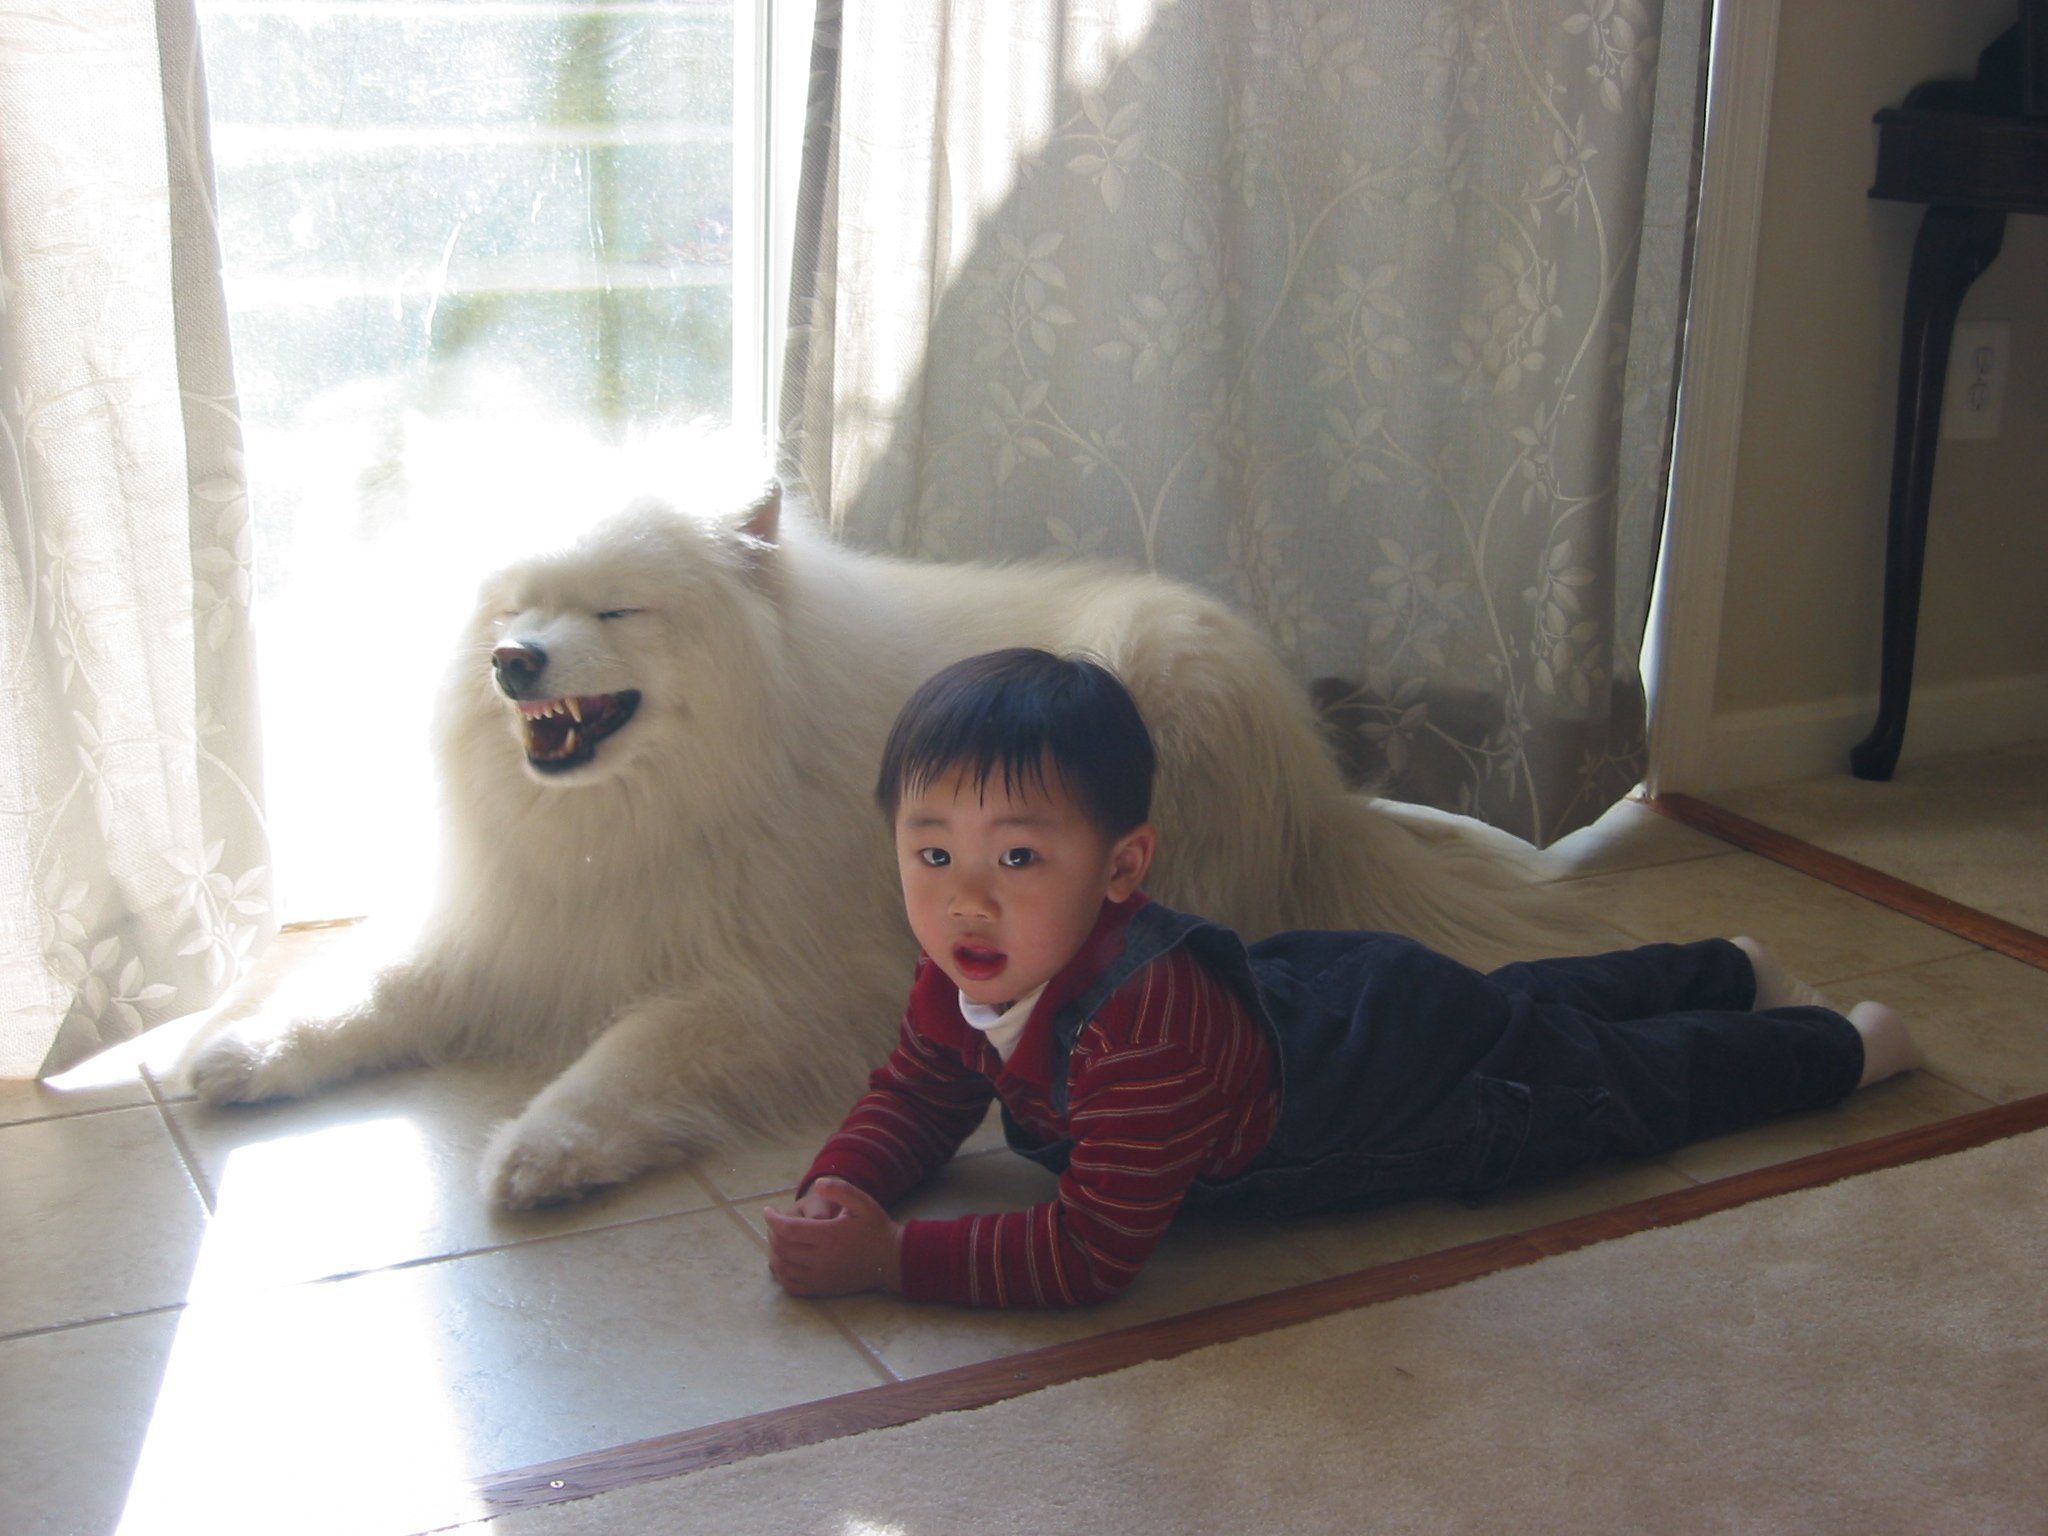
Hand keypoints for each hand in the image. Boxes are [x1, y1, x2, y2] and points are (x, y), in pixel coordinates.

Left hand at [763, 1177, 903, 1297]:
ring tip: (776, 1240)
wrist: (891, 1261)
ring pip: (783, 1267)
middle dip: (771, 1233)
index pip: (788, 1229)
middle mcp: (822, 1259)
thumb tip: (818, 1184)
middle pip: (782, 1248)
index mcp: (829, 1236)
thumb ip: (840, 1190)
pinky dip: (781, 1273)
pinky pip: (791, 1285)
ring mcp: (821, 1277)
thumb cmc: (876, 1229)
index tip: (767, 1210)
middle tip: (772, 1223)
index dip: (772, 1219)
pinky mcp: (822, 1289)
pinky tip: (783, 1261)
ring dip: (773, 1252)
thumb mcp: (863, 1203)